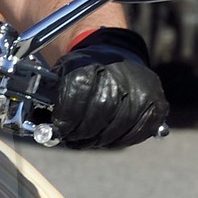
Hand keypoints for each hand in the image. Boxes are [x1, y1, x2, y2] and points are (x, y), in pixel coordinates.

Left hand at [52, 29, 168, 147]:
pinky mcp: (156, 105)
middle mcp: (120, 75)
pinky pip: (137, 133)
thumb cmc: (86, 70)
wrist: (117, 57)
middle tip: (72, 139)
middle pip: (98, 113)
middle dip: (81, 132)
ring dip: (98, 140)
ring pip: (117, 128)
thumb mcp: (63, 72)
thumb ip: (50, 95)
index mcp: (92, 63)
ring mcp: (142, 90)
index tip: (59, 128)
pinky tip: (108, 137)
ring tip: (88, 139)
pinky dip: (119, 140)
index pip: (77, 93)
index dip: (65, 118)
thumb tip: (41, 127)